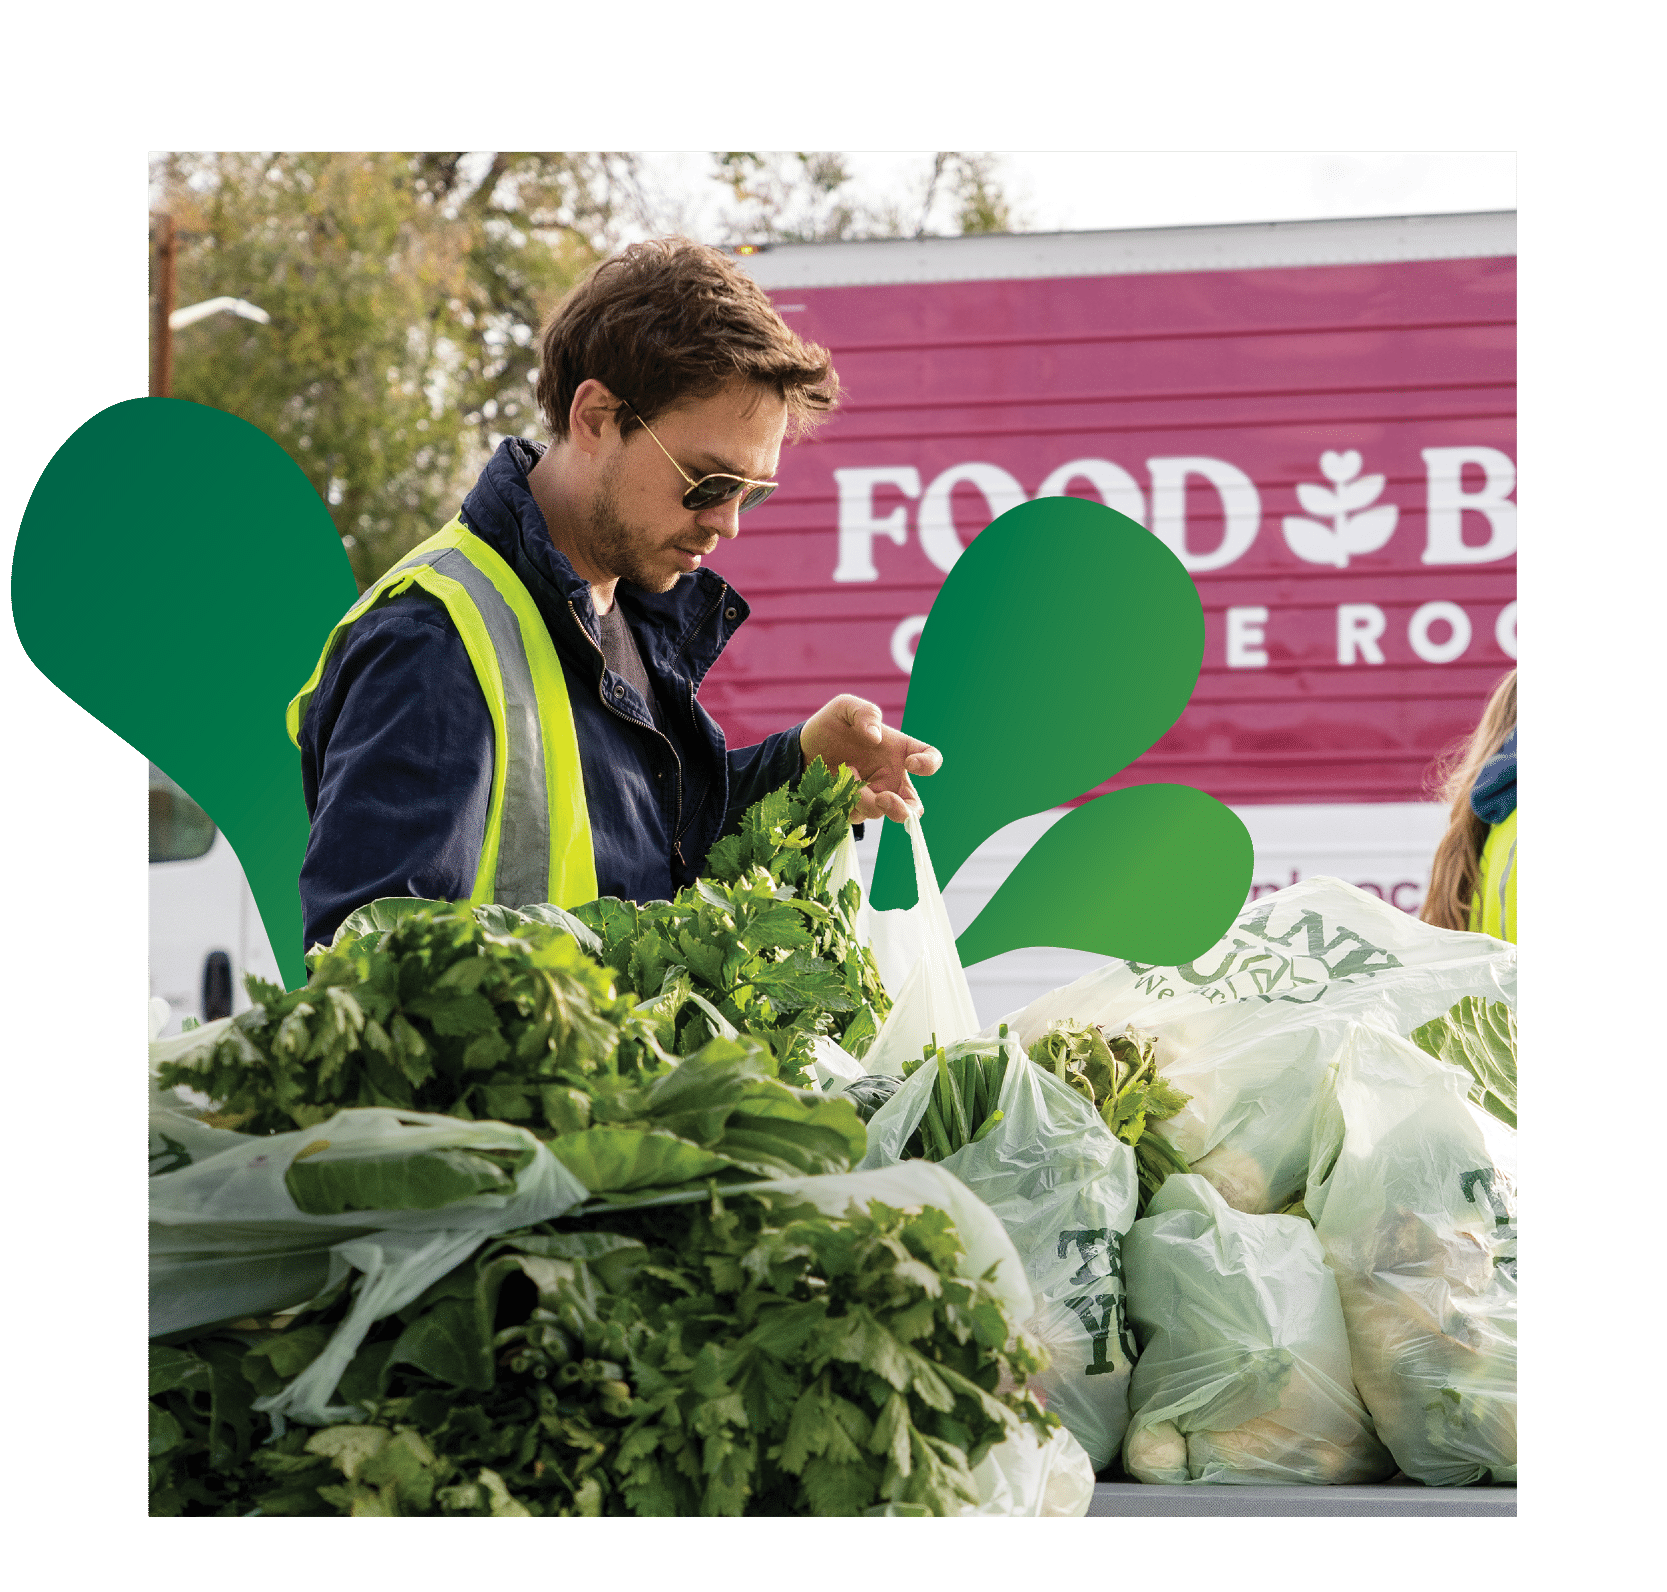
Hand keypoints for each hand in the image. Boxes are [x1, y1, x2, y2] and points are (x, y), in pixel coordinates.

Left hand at [800, 694, 942, 823]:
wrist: (804, 747)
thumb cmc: (831, 724)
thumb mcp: (845, 707)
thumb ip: (865, 712)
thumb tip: (875, 737)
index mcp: (900, 750)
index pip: (930, 759)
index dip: (929, 764)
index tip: (910, 763)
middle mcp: (892, 777)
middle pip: (914, 806)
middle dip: (904, 810)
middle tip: (883, 799)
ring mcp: (874, 795)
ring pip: (881, 812)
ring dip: (862, 798)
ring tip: (847, 773)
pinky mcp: (854, 807)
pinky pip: (857, 816)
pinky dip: (846, 803)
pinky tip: (837, 785)